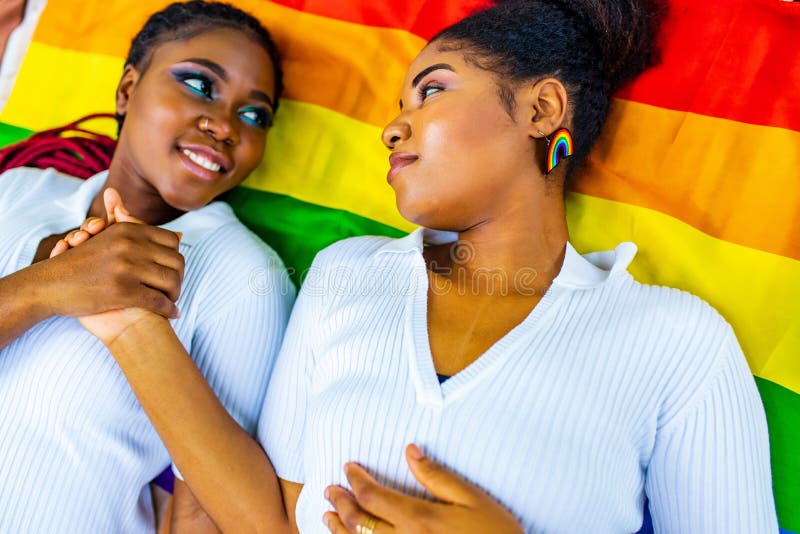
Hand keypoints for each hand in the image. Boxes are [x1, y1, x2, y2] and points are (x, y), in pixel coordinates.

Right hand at [40, 188, 182, 332]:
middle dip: (179, 277)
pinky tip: (172, 314)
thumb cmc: (80, 264)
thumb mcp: (106, 238)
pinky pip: (159, 301)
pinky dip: (169, 310)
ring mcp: (126, 268)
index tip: (170, 269)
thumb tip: (183, 233)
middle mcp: (129, 246)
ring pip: (172, 281)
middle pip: (177, 262)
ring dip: (176, 294)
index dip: (175, 257)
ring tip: (172, 300)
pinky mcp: (122, 291)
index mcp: (128, 231)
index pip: (173, 242)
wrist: (48, 287)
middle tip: (174, 288)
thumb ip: (138, 231)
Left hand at [324, 444, 523, 533]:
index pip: (373, 496)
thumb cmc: (495, 533)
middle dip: (340, 503)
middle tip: (329, 489)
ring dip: (339, 530)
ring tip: (328, 516)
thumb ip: (437, 476)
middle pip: (359, 522)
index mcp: (419, 519)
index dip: (356, 480)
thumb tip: (410, 451)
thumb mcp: (472, 499)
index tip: (349, 467)